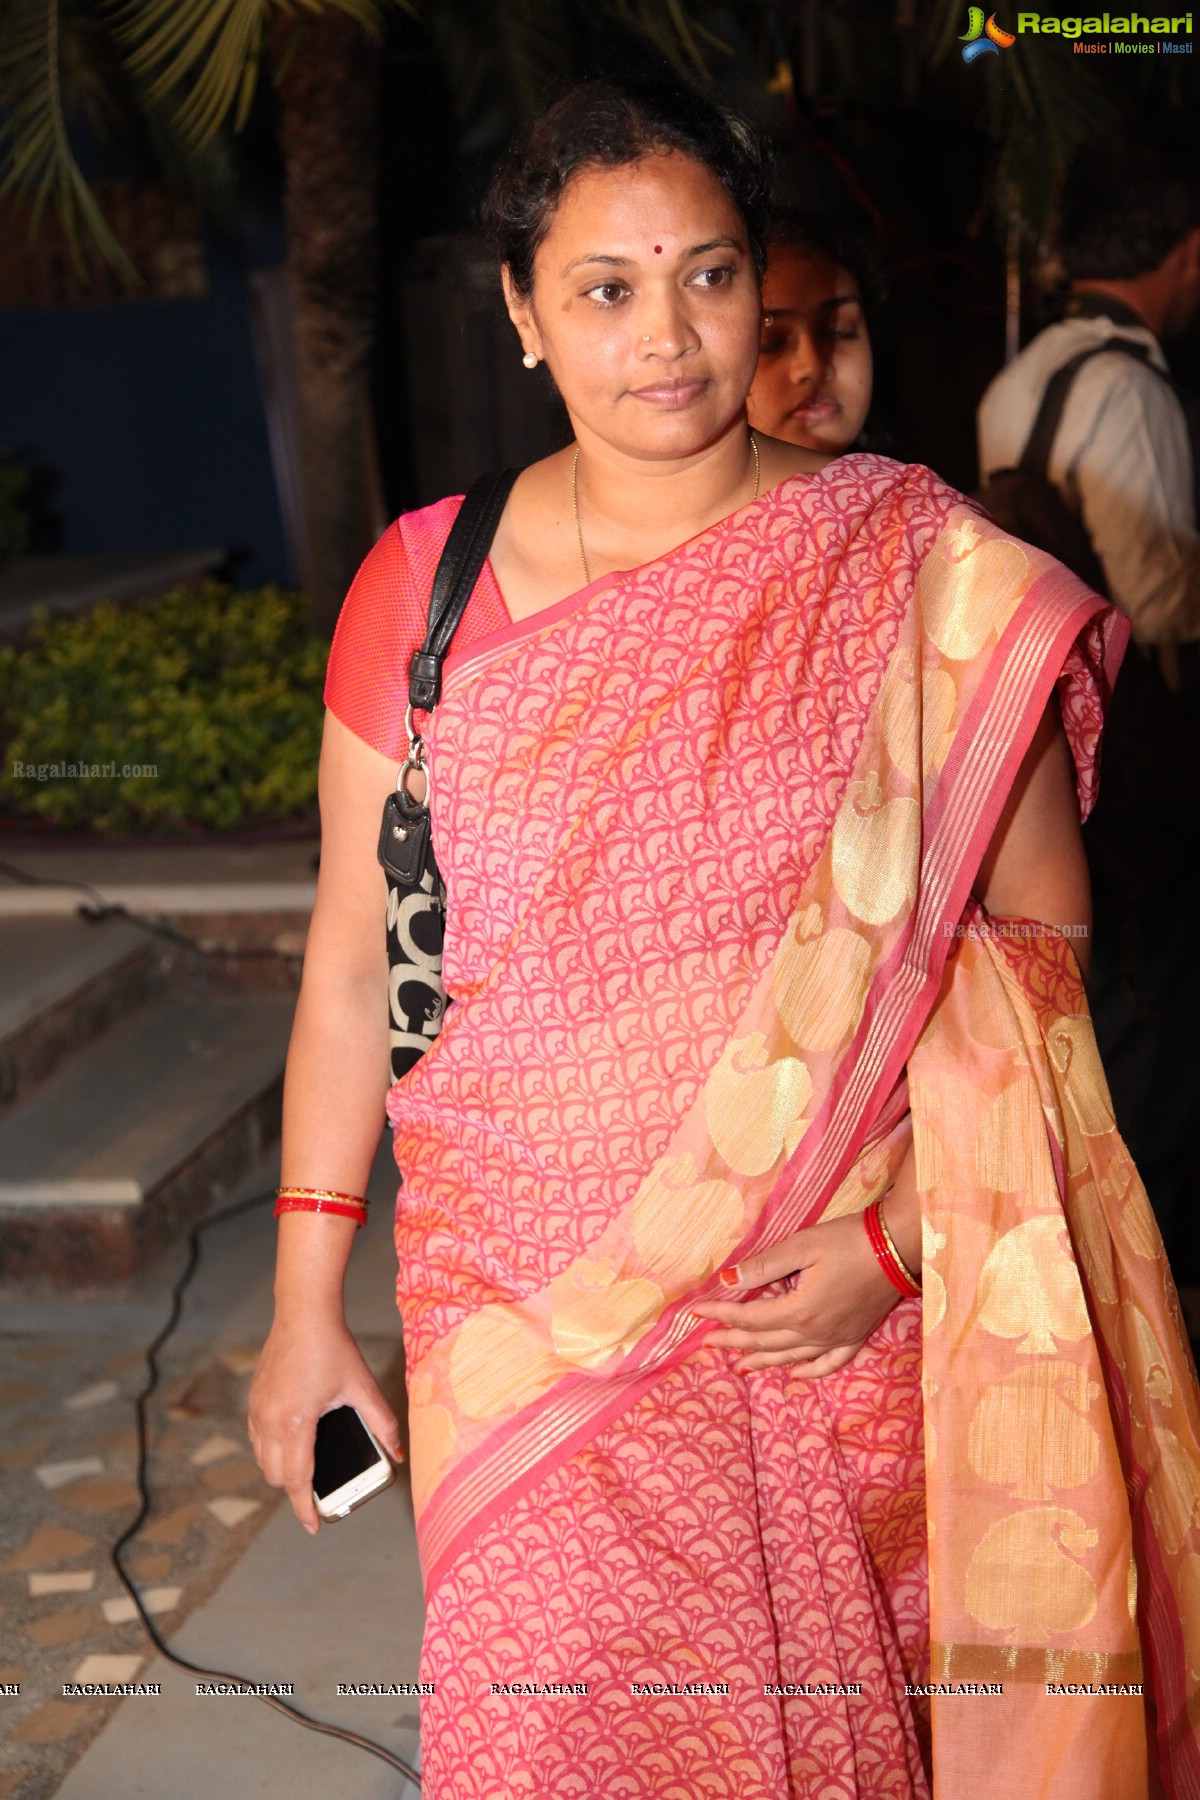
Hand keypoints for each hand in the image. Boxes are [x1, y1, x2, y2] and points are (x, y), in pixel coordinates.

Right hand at [248, 1314, 402, 1533]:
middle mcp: (270, 1420)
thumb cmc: (333, 1347)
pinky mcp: (254, 1400)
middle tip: (320, 1491)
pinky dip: (272, 1451)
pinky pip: (258, 1440)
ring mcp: (257, 1410)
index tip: (314, 1526)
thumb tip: (398, 1453)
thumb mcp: (362, 1387)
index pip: (297, 1480)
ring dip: (281, 1472)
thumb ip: (382, 1423)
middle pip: (276, 1477)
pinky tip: (292, 1445)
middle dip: (295, 1490)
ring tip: (308, 1470)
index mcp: (296, 1422)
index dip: (304, 1509)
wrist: (303, 1313)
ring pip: (263, 1460)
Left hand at [690, 1211, 903, 1376]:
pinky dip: (808, 1371)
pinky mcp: (855, 1337)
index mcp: (798, 1310)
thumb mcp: (802, 1245)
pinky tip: (795, 1374)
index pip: (749, 1317)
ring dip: (762, 1360)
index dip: (720, 1314)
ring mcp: (836, 1339)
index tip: (696, 1312)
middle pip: (764, 1342)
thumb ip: (764, 1266)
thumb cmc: (849, 1241)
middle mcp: (815, 1333)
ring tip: (740, 1365)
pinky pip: (828, 1364)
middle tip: (706, 1342)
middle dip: (732, 1341)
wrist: (899, 1248)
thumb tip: (727, 1279)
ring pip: (791, 1357)